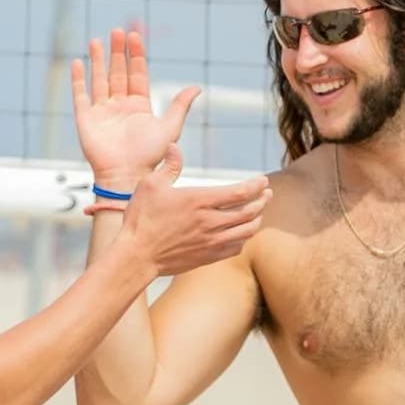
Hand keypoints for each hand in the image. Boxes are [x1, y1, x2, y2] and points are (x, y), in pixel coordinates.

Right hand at [71, 28, 197, 186]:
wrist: (126, 174)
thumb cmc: (150, 156)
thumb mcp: (170, 127)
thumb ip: (180, 106)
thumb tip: (197, 87)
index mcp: (139, 106)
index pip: (137, 74)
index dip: (136, 55)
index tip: (134, 35)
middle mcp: (119, 106)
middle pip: (118, 72)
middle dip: (118, 52)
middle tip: (117, 31)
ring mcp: (102, 111)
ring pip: (99, 79)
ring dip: (98, 60)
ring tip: (96, 40)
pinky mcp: (85, 119)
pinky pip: (81, 95)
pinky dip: (78, 79)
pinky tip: (78, 62)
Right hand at [118, 148, 270, 276]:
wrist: (137, 256)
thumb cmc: (141, 219)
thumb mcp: (150, 185)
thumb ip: (168, 166)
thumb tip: (174, 147)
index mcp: (199, 201)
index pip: (239, 193)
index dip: (256, 186)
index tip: (262, 181)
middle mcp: (210, 222)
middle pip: (249, 212)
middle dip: (263, 201)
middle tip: (267, 194)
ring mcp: (210, 241)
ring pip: (247, 231)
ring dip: (257, 220)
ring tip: (258, 212)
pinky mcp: (207, 257)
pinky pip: (235, 248)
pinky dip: (244, 238)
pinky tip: (241, 233)